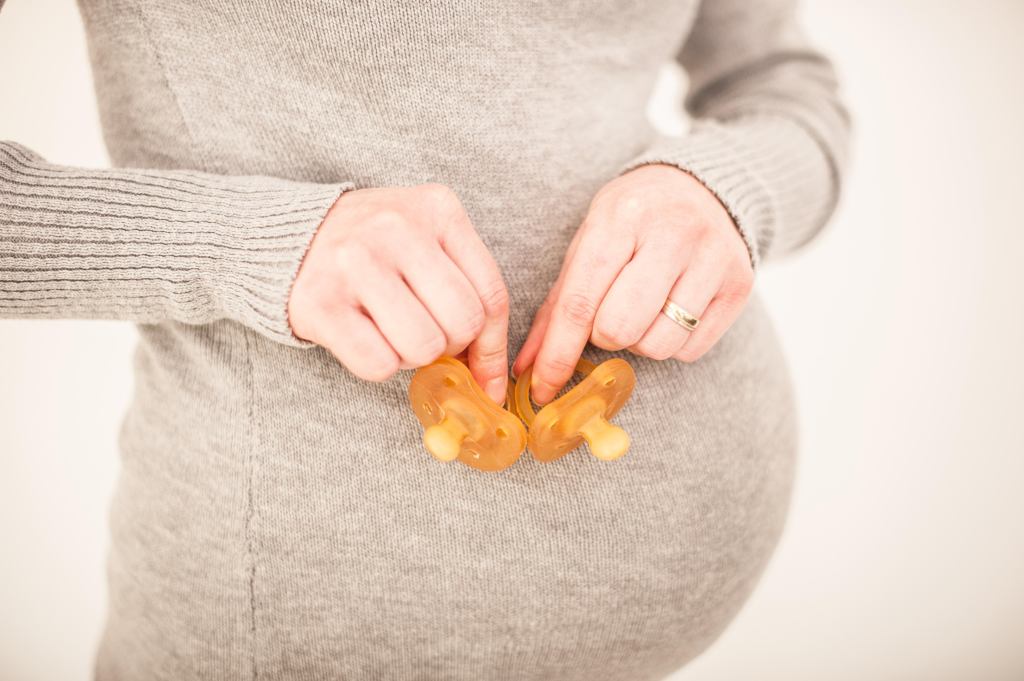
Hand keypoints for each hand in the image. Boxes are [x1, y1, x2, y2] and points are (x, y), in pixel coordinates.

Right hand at [289, 184, 509, 402]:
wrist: (286, 236)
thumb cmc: (373, 249)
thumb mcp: (428, 246)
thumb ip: (466, 294)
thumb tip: (493, 381)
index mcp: (437, 209)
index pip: (491, 293)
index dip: (492, 344)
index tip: (484, 372)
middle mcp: (398, 228)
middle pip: (463, 323)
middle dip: (450, 346)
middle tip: (425, 336)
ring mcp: (356, 262)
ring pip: (423, 346)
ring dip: (412, 357)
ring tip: (391, 333)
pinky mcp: (321, 301)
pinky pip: (378, 363)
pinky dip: (378, 366)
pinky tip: (364, 339)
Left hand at [513, 164, 753, 403]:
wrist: (703, 187)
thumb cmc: (633, 221)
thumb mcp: (589, 242)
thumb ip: (557, 305)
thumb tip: (526, 367)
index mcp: (621, 217)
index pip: (581, 301)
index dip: (558, 353)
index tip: (541, 389)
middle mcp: (672, 233)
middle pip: (620, 328)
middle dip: (604, 335)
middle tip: (609, 314)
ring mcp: (712, 258)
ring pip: (658, 344)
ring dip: (639, 342)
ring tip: (643, 309)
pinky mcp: (739, 284)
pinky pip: (691, 349)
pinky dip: (672, 343)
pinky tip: (672, 310)